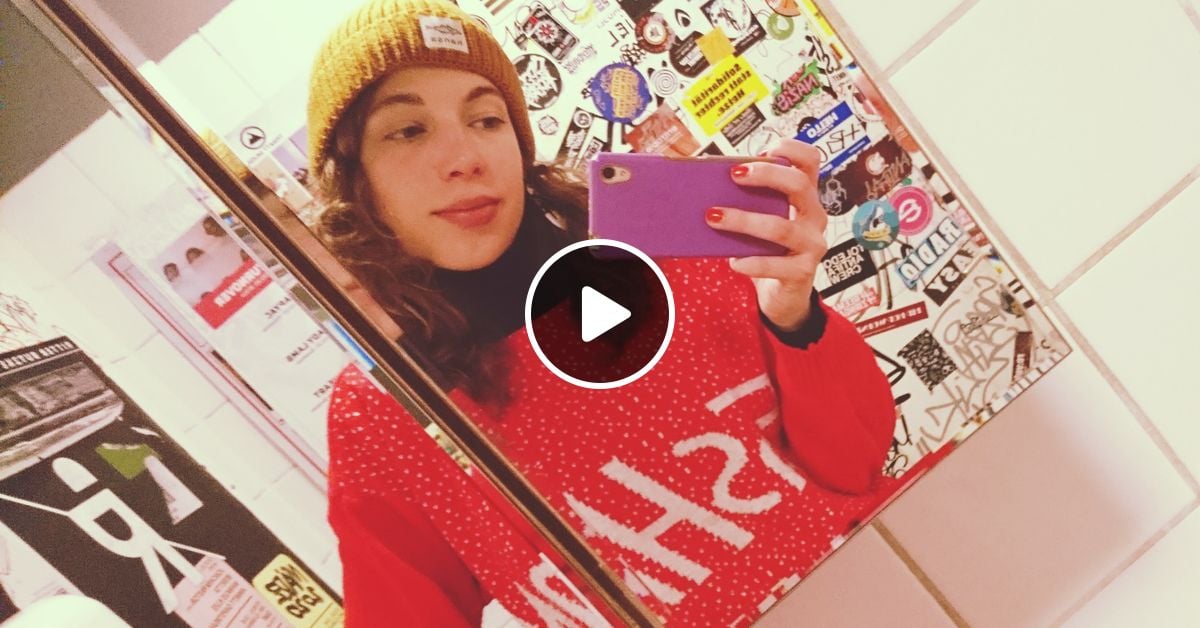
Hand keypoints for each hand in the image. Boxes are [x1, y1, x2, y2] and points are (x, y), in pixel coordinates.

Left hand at [705, 139, 828, 331]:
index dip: (791, 149)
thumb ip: (748, 200)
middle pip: (798, 185)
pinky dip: (753, 263)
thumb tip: (704, 182)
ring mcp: (811, 245)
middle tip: (733, 175)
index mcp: (805, 197)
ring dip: (745, 220)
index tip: (762, 151)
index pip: (810, 161)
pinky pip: (776, 265)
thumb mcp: (762, 219)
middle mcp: (814, 217)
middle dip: (765, 175)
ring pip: (781, 228)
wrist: (783, 294)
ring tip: (714, 216)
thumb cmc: (767, 250)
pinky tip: (734, 262)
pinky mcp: (802, 272)